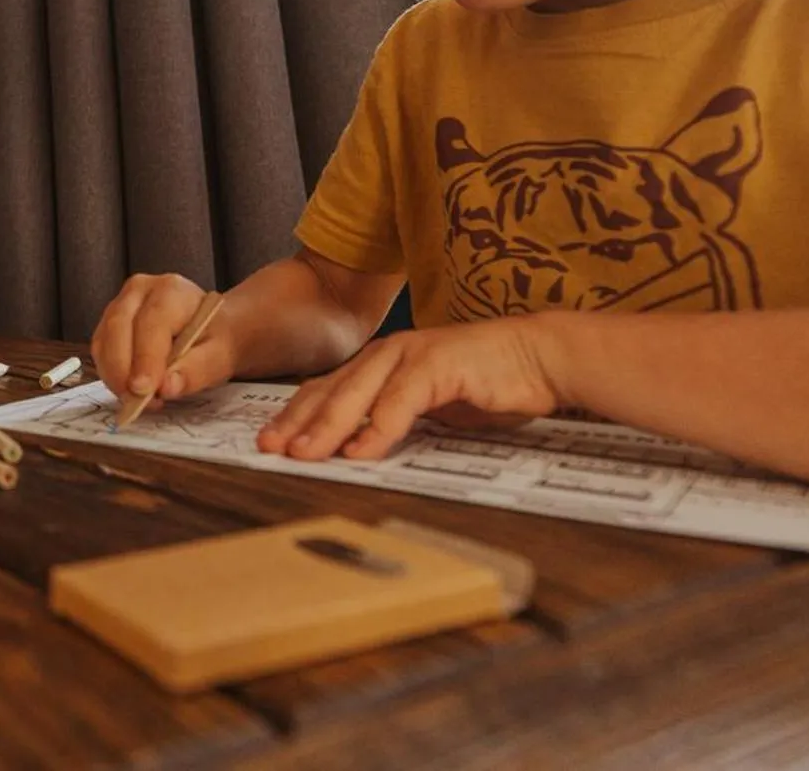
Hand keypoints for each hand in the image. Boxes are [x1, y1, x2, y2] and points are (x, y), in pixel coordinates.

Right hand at [92, 274, 236, 408]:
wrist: (208, 329)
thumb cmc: (213, 340)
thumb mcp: (218, 356)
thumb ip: (195, 370)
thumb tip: (167, 387)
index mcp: (171, 291)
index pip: (152, 322)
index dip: (145, 357)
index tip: (144, 390)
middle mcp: (140, 290)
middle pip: (118, 327)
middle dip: (122, 369)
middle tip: (136, 402)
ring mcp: (119, 304)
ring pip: (104, 341)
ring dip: (114, 376)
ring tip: (138, 400)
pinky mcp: (108, 323)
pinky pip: (100, 351)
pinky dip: (110, 375)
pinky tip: (129, 390)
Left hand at [258, 317, 561, 460]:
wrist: (539, 359)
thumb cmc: (488, 384)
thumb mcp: (430, 407)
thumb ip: (394, 419)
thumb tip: (360, 446)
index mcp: (381, 363)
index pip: (326, 390)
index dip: (296, 416)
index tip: (270, 442)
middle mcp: (388, 354)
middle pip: (330, 391)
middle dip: (296, 422)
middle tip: (269, 449)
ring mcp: (411, 356)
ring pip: (357, 394)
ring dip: (326, 427)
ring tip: (303, 454)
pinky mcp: (438, 365)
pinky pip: (399, 402)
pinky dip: (378, 428)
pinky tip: (360, 452)